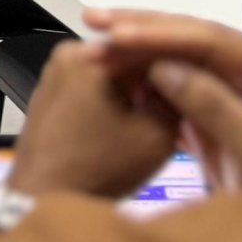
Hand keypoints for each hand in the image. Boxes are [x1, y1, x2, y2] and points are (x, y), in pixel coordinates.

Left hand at [4, 38, 181, 199]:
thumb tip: (180, 79)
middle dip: (156, 81)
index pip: (150, 45)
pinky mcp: (50, 93)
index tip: (199, 85)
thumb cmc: (97, 168)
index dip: (181, 66)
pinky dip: (113, 102)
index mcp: (92, 55)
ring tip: (158, 122)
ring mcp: (55, 73)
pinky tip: (129, 127)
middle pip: (129, 58)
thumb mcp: (156, 135)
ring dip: (135, 93)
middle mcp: (68, 54)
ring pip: (111, 74)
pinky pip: (92, 88)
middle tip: (181, 107)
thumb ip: (174, 98)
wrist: (42, 196)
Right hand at [84, 9, 241, 191]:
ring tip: (94, 46)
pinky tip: (114, 70)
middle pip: (187, 36)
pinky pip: (170, 78)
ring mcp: (225, 86)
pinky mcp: (208, 106)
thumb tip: (165, 68)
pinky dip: (139, 72)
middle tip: (94, 21)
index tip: (118, 34)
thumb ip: (216, 107)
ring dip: (133, 48)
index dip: (160, 33)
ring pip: (174, 54)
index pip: (207, 38)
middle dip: (139, 26)